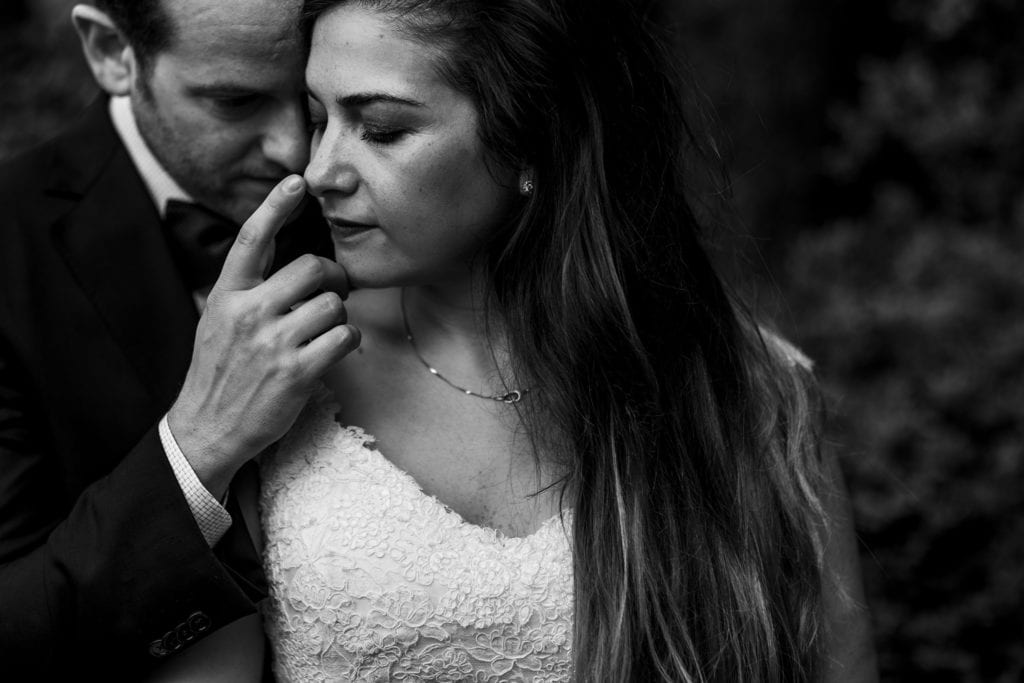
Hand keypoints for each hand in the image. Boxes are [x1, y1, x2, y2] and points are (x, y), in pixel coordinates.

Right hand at [168, 175, 358, 496]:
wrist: (207, 429)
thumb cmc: (219, 372)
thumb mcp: (217, 321)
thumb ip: (248, 292)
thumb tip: (292, 268)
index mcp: (227, 295)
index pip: (251, 239)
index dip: (275, 206)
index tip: (296, 182)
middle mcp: (249, 312)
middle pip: (313, 268)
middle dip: (334, 277)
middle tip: (334, 292)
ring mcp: (273, 342)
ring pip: (334, 304)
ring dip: (340, 315)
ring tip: (326, 329)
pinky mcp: (297, 371)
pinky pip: (345, 337)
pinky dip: (348, 340)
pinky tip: (335, 348)